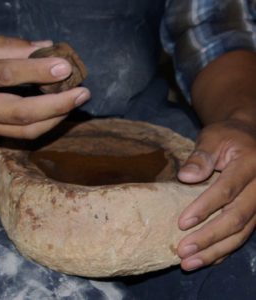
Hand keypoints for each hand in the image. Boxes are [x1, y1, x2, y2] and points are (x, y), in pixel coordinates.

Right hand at [0, 31, 89, 137]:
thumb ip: (6, 46)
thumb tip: (45, 47)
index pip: (5, 74)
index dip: (38, 71)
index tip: (65, 66)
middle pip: (21, 113)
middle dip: (57, 105)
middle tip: (83, 93)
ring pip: (23, 130)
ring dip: (55, 118)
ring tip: (75, 102)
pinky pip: (19, 134)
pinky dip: (43, 123)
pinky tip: (58, 111)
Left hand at [177, 119, 255, 270]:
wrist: (247, 138)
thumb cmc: (227, 136)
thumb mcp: (212, 138)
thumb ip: (200, 156)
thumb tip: (185, 177)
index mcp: (250, 164)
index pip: (226, 190)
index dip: (204, 208)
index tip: (182, 223)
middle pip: (236, 218)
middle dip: (208, 237)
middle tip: (183, 252)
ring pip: (241, 232)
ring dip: (215, 250)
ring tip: (189, 263)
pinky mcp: (255, 212)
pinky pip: (243, 234)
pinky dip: (225, 249)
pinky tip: (208, 259)